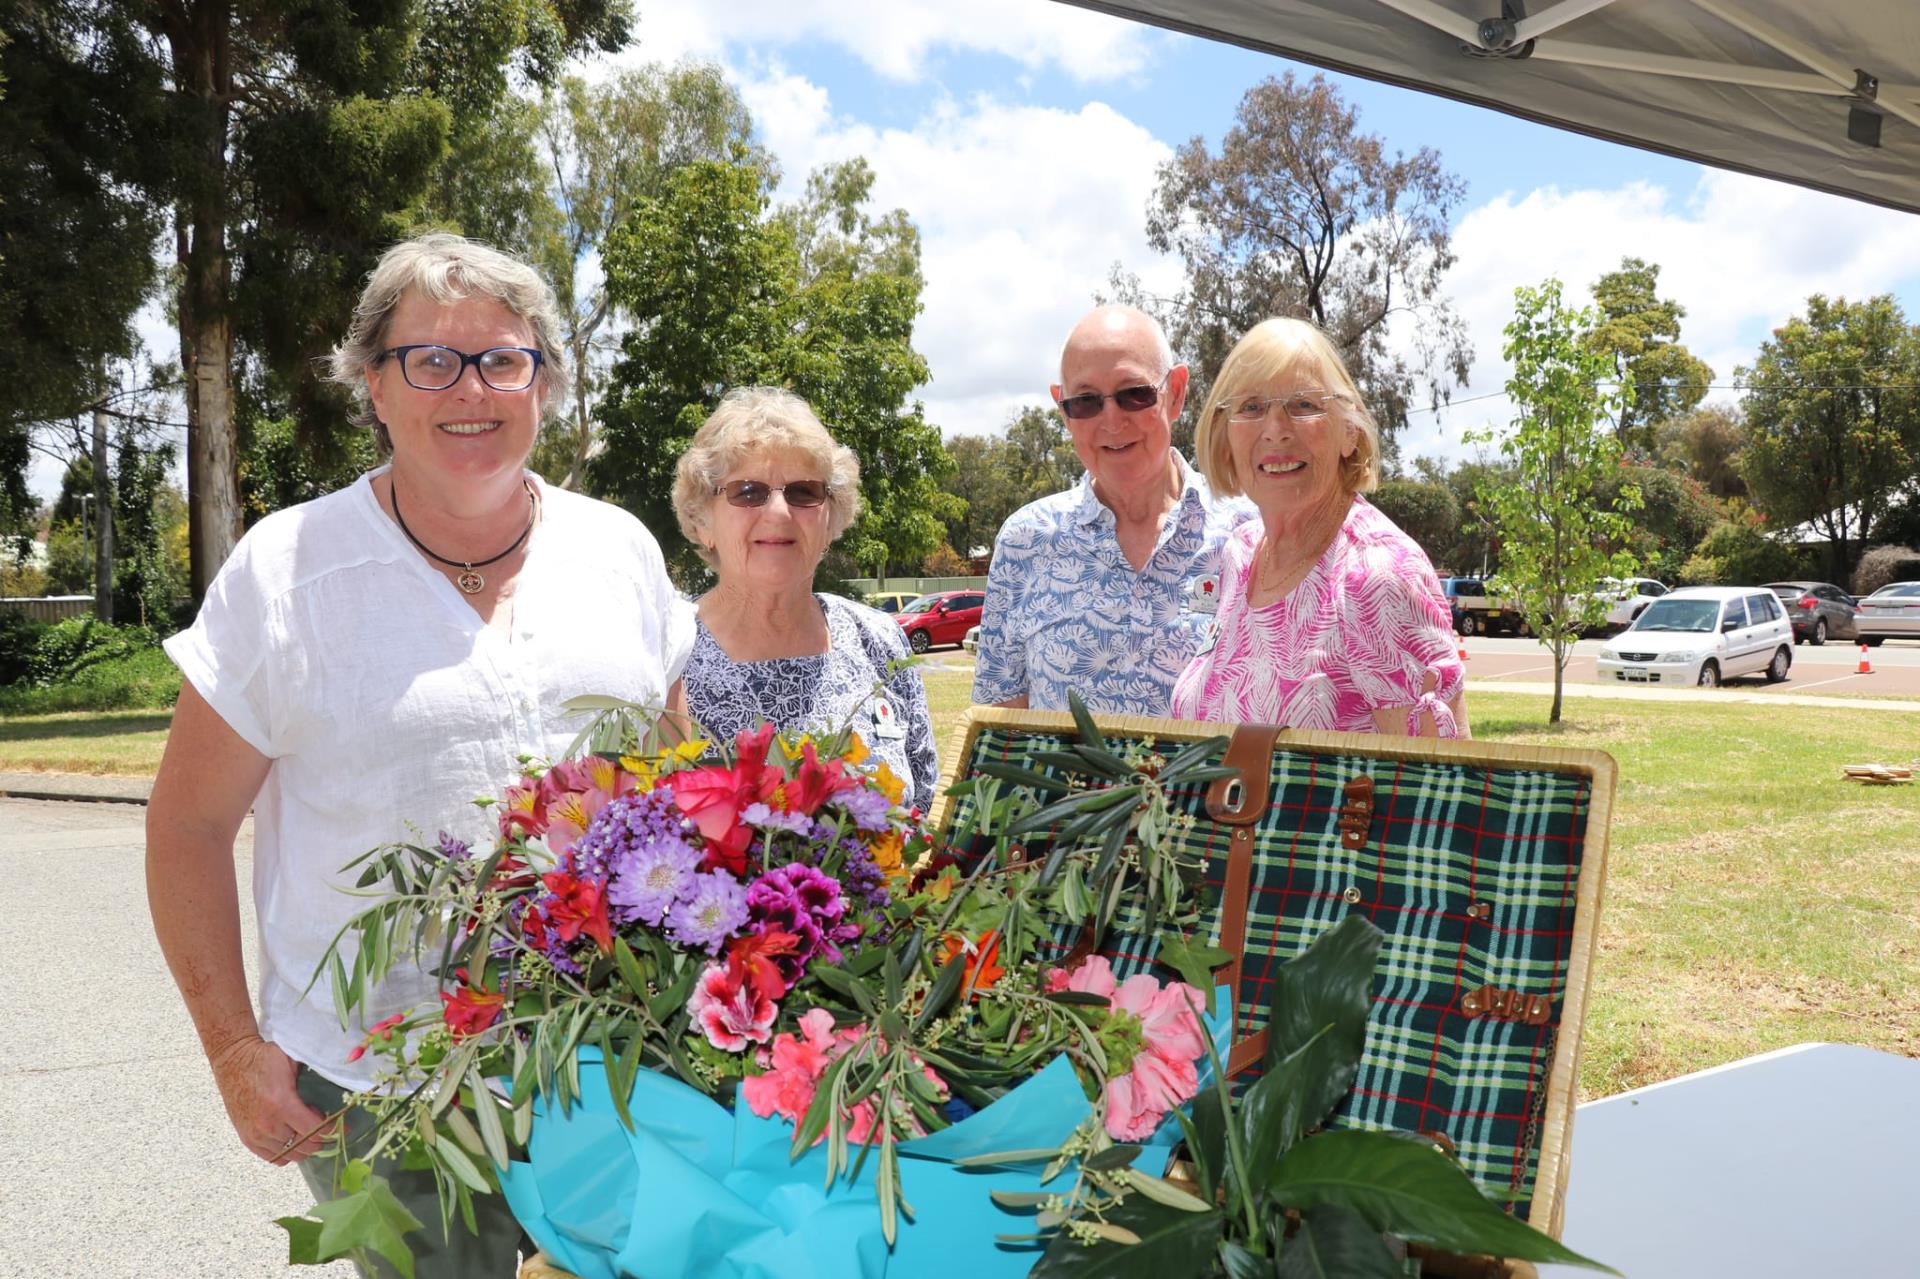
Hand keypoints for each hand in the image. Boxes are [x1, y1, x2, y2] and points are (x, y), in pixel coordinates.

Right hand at [207, 1033, 334, 1164]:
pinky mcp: (247, 1139)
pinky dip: (287, 1152)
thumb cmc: (264, 1058)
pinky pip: (274, 1158)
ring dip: (304, 1145)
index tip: (344, 1124)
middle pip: (306, 1148)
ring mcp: (255, 1135)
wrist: (232, 1060)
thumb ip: (314, 1078)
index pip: (316, 1132)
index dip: (334, 1129)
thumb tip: (338, 1089)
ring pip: (291, 1155)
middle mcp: (268, 1125)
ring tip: (304, 1126)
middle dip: (321, 1138)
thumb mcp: (294, 1061)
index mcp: (281, 1105)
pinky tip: (291, 1135)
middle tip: (322, 1122)